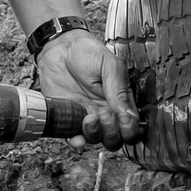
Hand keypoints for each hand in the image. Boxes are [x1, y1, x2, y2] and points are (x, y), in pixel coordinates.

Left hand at [37, 30, 139, 150]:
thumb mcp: (110, 66)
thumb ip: (119, 90)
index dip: (129, 128)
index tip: (121, 118)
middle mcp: (105, 113)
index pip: (131, 126)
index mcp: (120, 101)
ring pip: (96, 140)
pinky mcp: (68, 118)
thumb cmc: (87, 52)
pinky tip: (77, 138)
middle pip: (116, 139)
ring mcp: (86, 117)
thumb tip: (129, 116)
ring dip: (95, 134)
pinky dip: (76, 143)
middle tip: (104, 114)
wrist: (59, 47)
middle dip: (112, 133)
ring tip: (89, 118)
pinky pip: (73, 138)